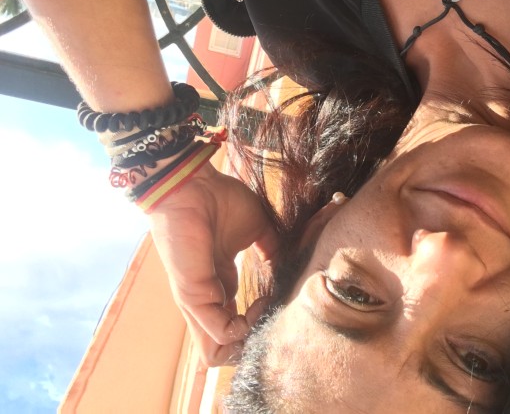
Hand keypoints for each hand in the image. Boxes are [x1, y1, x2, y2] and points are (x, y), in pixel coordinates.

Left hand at [147, 161, 278, 365]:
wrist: (192, 184)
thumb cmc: (219, 200)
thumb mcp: (255, 227)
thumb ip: (270, 248)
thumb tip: (288, 264)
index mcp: (219, 284)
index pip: (234, 324)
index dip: (259, 321)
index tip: (275, 300)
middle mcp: (207, 299)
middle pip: (223, 347)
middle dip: (251, 344)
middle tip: (269, 319)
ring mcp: (198, 302)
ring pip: (215, 353)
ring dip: (247, 342)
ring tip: (263, 315)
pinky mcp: (194, 298)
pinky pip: (219, 333)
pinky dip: (244, 328)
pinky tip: (258, 306)